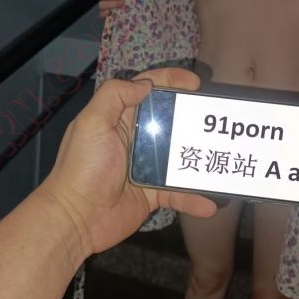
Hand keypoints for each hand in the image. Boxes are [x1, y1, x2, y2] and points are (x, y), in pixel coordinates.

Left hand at [38, 68, 216, 255]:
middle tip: (216, 119)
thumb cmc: (83, 167)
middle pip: (171, 121)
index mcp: (120, 118)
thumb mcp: (91, 123)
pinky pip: (179, 193)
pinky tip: (210, 204)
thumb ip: (115, 96)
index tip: (196, 84)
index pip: (149, 90)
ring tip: (222, 158)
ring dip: (201, 159)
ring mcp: (147, 168)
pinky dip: (194, 199)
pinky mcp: (153, 194)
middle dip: (194, 118)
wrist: (76, 217)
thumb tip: (145, 85)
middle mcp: (136, 139)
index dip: (172, 81)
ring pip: (181, 157)